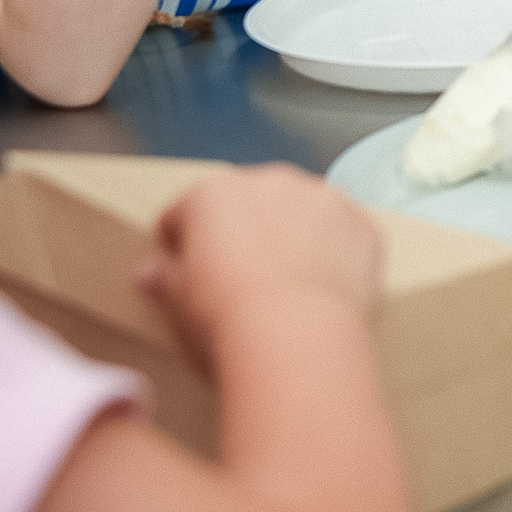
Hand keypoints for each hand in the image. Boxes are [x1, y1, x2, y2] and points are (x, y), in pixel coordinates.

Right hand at [141, 163, 382, 357]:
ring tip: (286, 282)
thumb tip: (150, 272)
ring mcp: (322, 197)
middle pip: (248, 204)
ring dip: (293, 235)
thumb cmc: (227, 314)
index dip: (179, 242)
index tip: (181, 267)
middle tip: (238, 278)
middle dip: (241, 232)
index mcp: (213, 194)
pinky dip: (335, 253)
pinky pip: (343, 234)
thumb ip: (164, 277)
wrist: (297, 329)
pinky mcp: (361, 223)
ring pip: (301, 212)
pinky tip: (324, 286)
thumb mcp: (178, 299)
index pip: (185, 212)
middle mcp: (270, 181)